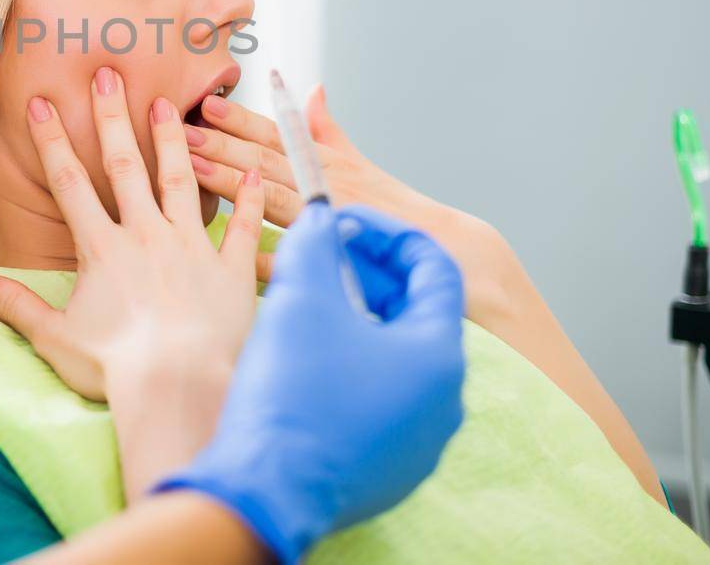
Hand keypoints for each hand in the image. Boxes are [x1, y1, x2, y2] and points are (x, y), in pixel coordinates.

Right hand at [0, 66, 265, 495]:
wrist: (179, 386)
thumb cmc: (115, 368)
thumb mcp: (55, 337)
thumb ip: (14, 305)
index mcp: (102, 250)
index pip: (71, 183)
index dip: (54, 141)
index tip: (43, 102)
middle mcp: (146, 235)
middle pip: (127, 165)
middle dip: (114, 119)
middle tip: (110, 75)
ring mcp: (192, 247)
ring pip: (182, 181)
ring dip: (175, 141)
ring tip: (171, 104)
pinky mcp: (231, 270)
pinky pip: (242, 227)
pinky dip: (248, 198)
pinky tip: (254, 169)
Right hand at [157, 202, 466, 562]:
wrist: (264, 490)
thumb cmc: (291, 394)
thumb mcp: (300, 296)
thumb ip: (315, 242)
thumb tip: (322, 218)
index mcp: (439, 355)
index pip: (434, 267)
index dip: (387, 232)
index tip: (343, 219)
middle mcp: (444, 401)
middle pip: (417, 312)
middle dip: (369, 274)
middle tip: (323, 254)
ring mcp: (420, 440)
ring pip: (399, 357)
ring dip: (361, 318)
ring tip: (312, 301)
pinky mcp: (390, 467)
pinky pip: (382, 400)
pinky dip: (354, 365)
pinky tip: (310, 356)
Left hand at [187, 84, 512, 321]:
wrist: (449, 251)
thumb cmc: (394, 208)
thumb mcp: (359, 161)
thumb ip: (328, 129)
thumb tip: (311, 88)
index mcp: (326, 163)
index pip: (276, 136)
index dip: (239, 119)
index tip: (204, 102)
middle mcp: (325, 185)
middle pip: (264, 161)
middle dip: (220, 143)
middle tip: (178, 127)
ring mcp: (329, 220)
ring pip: (271, 197)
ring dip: (231, 181)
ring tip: (190, 166)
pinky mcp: (335, 260)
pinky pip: (293, 259)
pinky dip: (265, 255)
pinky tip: (228, 250)